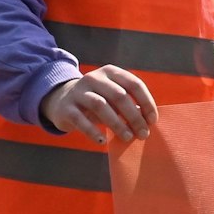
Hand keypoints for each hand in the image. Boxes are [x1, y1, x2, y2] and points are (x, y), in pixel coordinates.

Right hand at [39, 66, 157, 142]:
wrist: (60, 101)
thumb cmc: (97, 100)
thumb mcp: (113, 98)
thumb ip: (130, 104)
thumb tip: (148, 121)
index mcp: (110, 72)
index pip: (134, 84)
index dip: (146, 102)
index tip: (153, 121)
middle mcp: (93, 78)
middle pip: (119, 96)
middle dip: (134, 116)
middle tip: (143, 134)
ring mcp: (78, 91)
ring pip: (100, 105)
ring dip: (117, 124)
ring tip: (127, 137)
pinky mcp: (66, 107)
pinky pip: (80, 120)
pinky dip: (93, 132)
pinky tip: (103, 142)